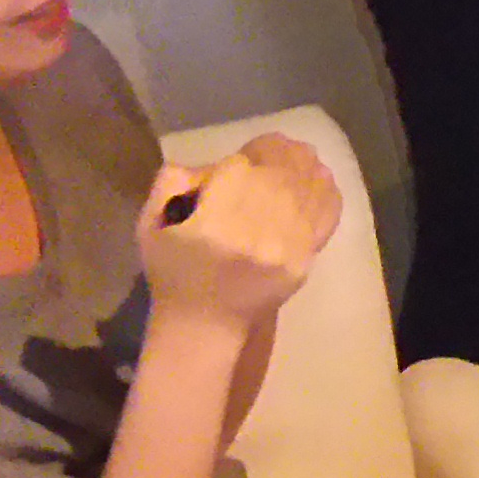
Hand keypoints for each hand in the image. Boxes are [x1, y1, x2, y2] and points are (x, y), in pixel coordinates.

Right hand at [138, 134, 340, 324]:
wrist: (203, 324)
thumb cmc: (173, 271)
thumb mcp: (152, 222)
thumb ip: (173, 179)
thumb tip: (214, 163)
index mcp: (216, 214)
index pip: (242, 163)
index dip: (245, 154)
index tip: (242, 158)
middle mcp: (257, 225)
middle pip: (281, 168)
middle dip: (278, 153)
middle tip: (270, 154)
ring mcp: (287, 244)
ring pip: (308, 184)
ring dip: (303, 165)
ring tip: (295, 160)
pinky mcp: (305, 260)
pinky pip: (326, 213)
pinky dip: (325, 191)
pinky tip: (316, 181)